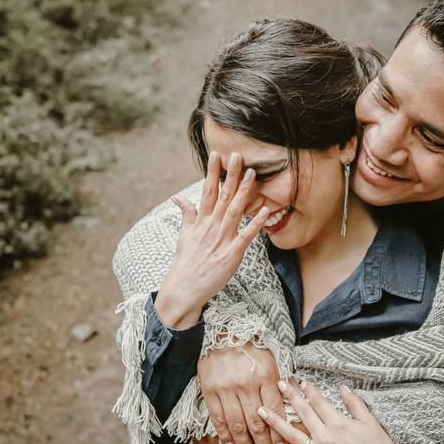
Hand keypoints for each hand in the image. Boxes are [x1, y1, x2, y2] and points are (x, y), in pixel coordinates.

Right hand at [155, 151, 269, 327]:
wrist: (183, 289)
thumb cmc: (185, 262)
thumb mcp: (184, 235)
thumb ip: (186, 214)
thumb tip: (178, 197)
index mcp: (201, 221)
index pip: (207, 191)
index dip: (212, 172)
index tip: (217, 155)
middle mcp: (211, 227)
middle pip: (223, 196)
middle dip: (230, 175)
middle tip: (238, 156)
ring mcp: (221, 240)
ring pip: (234, 211)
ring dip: (244, 192)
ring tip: (253, 174)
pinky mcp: (231, 255)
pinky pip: (246, 236)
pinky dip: (255, 223)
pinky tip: (265, 211)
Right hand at [198, 343, 286, 443]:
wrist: (224, 331)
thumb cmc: (253, 348)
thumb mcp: (272, 361)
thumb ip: (281, 384)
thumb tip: (294, 408)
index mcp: (266, 376)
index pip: (275, 411)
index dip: (279, 434)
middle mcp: (247, 384)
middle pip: (257, 423)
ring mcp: (227, 388)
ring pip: (238, 424)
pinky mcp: (210, 390)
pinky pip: (218, 417)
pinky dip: (225, 435)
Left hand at [257, 380, 419, 443]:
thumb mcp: (371, 421)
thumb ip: (354, 403)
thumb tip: (342, 388)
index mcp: (339, 424)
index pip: (318, 401)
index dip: (309, 390)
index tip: (301, 381)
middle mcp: (326, 439)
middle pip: (303, 414)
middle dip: (290, 397)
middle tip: (279, 384)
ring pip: (293, 437)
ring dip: (276, 423)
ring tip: (262, 412)